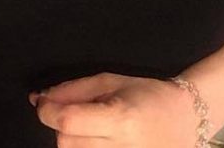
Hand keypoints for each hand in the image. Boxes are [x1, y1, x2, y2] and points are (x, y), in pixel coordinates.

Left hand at [31, 73, 198, 147]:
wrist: (184, 120)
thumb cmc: (146, 94)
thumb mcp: (109, 81)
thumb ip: (72, 90)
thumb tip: (39, 98)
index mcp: (119, 118)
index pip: (67, 121)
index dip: (47, 111)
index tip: (42, 102)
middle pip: (66, 142)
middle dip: (60, 125)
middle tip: (76, 112)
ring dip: (73, 140)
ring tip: (92, 127)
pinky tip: (97, 139)